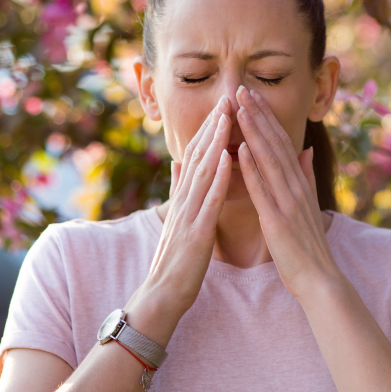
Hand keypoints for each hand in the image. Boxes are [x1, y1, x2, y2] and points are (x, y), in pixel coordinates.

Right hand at [125, 95, 231, 338]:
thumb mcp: (176, 216)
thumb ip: (178, 188)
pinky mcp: (196, 232)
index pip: (197, 155)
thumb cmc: (175, 257)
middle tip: (226, 97)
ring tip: (227, 116)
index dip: (209, 128)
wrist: (162, 294)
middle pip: (199, 155)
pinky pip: (209, 200)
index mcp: (184, 196)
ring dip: (215, 141)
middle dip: (213, 125)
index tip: (222, 105)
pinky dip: (218, 176)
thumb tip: (177, 161)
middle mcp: (184, 199)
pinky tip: (228, 157)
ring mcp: (188, 214)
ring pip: (203, 170)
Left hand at [235, 85, 341, 300]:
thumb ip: (305, 174)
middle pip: (274, 143)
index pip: (280, 142)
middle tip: (242, 89)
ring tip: (240, 108)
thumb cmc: (308, 243)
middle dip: (258, 114)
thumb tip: (304, 149)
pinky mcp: (277, 220)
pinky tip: (240, 150)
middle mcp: (295, 186)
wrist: (319, 279)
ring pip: (269, 159)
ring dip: (254, 132)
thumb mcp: (308, 203)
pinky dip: (252, 168)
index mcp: (299, 182)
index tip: (252, 95)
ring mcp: (288, 201)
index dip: (266, 117)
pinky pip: (262, 190)